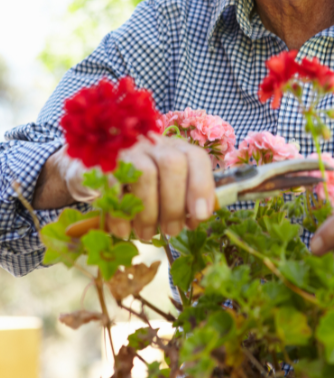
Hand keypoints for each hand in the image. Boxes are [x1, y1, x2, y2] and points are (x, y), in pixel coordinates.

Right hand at [33, 135, 214, 240]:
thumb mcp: (162, 186)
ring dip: (149, 212)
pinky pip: (115, 186)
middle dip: (175, 204)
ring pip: (146, 175)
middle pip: (172, 164)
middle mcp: (152, 144)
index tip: (200, 216)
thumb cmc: (134, 182)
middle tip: (171, 231)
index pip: (196, 157)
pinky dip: (121, 214)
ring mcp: (126, 150)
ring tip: (146, 233)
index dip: (202, 186)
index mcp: (173, 147)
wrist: (87, 169)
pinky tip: (123, 230)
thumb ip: (182, 197)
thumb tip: (198, 217)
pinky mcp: (101, 163)